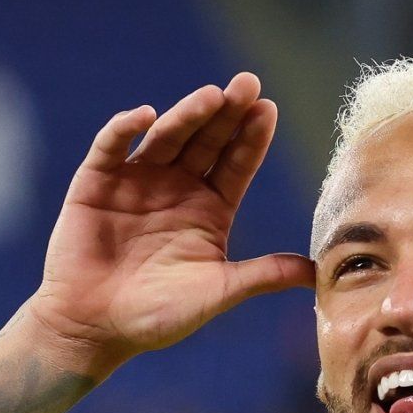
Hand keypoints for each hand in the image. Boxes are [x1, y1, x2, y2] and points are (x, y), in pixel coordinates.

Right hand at [29, 73, 315, 366]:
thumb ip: (263, 276)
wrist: (94, 329)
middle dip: (227, 112)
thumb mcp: (217, 293)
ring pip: (166, 137)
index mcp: (209, 209)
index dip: (251, 138)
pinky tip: (145, 116)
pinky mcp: (96, 183)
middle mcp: (177, 187)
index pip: (236, 164)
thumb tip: (318, 272)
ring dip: (187, 115)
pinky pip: (111, 147)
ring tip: (211, 97)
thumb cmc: (157, 316)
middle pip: (207, 140)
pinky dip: (125, 129)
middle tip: (247, 83)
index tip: (268, 110)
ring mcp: (136, 181)